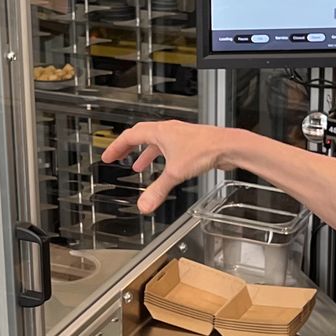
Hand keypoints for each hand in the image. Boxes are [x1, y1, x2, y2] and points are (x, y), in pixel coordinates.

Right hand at [99, 121, 242, 213]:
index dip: (116, 147)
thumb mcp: (175, 173)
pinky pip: (169, 148)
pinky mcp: (190, 143)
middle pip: (141, 136)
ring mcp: (180, 136)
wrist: (228, 146)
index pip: (130, 136)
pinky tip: (165, 169)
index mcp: (160, 132)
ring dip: (145, 154)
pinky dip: (161, 158)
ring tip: (138, 167)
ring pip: (156, 143)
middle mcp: (169, 131)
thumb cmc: (204, 150)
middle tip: (118, 156)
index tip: (108, 156)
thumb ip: (158, 190)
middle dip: (127, 148)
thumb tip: (144, 205)